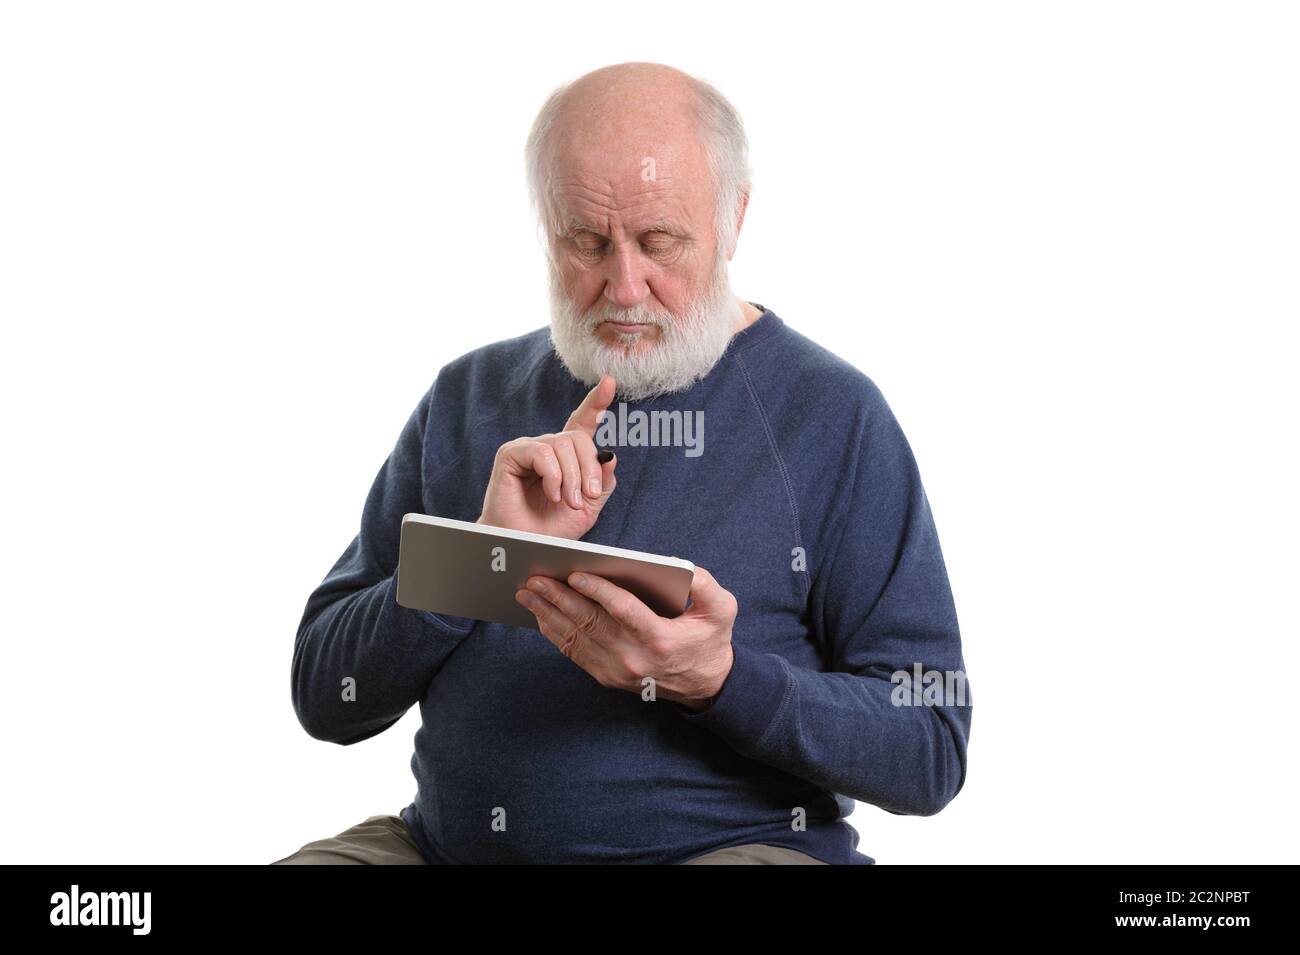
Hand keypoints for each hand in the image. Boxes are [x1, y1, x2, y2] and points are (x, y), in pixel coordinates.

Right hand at [477, 374, 618, 539]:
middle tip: (586, 497)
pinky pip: (542, 453)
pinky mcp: (511, 453)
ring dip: (572, 478)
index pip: (583, 421)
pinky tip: (552, 494)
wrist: (526, 544)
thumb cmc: (553, 527)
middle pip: (579, 438)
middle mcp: (549, 447)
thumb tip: (610, 455)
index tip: (610, 382)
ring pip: (562, 445)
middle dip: (588, 469)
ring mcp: (529, 447)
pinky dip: (553, 476)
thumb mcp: (589, 507)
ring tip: (568, 502)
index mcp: (567, 455)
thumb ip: (602, 482)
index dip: (597, 402)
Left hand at [514, 564, 736, 708]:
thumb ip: (707, 586)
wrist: (705, 685)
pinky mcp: (607, 677)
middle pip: (590, 623)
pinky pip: (574, 653)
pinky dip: (554, 633)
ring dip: (548, 614)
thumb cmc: (710, 640)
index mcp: (660, 639)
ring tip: (527, 593)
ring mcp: (617, 671)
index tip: (576, 574)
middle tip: (535, 578)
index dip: (599, 591)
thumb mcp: (722, 610)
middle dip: (558, 598)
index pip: (624, 612)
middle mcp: (634, 658)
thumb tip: (684, 567)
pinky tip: (541, 615)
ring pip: (575, 638)